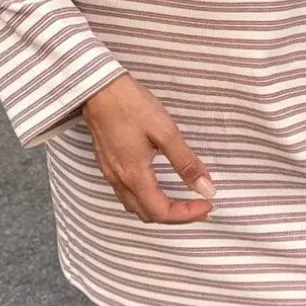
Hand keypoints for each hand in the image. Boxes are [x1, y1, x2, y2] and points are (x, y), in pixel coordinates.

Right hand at [80, 75, 215, 223]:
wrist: (98, 89)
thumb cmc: (131, 105)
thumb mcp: (166, 132)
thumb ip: (186, 163)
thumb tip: (206, 188)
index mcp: (135, 176)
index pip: (163, 212)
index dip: (188, 214)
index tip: (207, 204)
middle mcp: (120, 180)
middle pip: (148, 214)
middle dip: (176, 216)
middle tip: (199, 206)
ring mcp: (110, 173)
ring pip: (134, 206)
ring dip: (159, 210)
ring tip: (182, 200)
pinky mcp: (106, 164)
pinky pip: (126, 194)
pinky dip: (145, 199)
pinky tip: (157, 186)